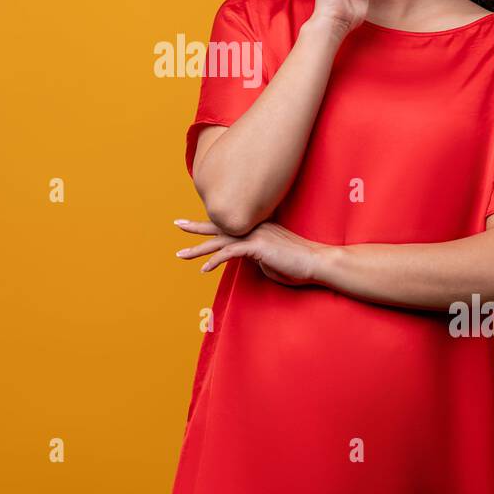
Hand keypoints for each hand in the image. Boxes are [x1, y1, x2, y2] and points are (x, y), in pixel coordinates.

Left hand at [172, 218, 328, 286]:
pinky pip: (230, 252)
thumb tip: (244, 258)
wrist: (315, 262)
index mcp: (257, 228)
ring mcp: (255, 235)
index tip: (194, 225)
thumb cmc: (296, 265)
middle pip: (219, 226)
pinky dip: (215, 260)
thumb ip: (254, 255)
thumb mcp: (270, 259)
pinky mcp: (257, 246)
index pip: (229, 225)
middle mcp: (254, 227)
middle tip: (177, 224)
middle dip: (196, 227)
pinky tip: (204, 269)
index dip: (211, 225)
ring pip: (220, 239)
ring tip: (181, 255)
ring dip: (199, 248)